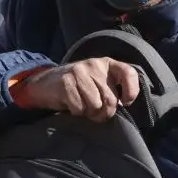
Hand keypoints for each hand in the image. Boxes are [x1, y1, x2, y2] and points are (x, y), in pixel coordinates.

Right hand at [20, 58, 139, 121]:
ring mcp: (79, 72)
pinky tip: (71, 105)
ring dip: (89, 113)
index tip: (126, 102)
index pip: (128, 72)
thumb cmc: (77, 86)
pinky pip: (79, 108)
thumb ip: (111, 89)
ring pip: (95, 105)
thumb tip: (124, 106)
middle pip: (111, 99)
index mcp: (106, 64)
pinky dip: (76, 112)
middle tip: (95, 113)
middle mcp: (94, 65)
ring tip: (82, 107)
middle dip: (104, 113)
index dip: (131, 90)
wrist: (45, 84)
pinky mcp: (66, 82)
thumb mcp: (97, 82)